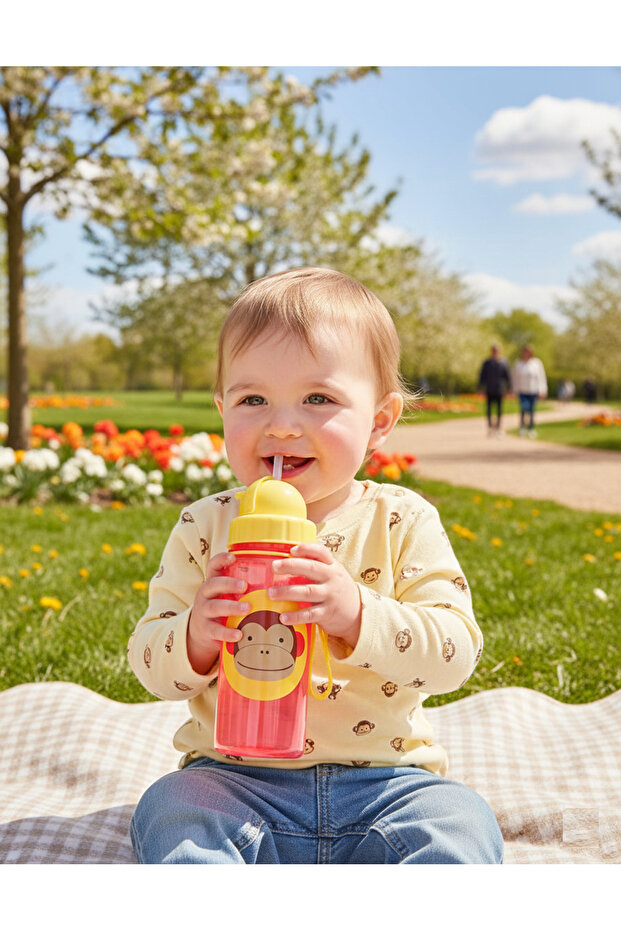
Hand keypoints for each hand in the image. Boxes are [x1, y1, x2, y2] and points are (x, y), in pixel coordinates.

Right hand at [186, 552, 248, 674]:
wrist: (201, 631)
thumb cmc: (222, 607)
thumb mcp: (227, 594)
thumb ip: (243, 587)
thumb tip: (277, 579)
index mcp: (213, 582)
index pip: (213, 566)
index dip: (220, 560)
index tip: (233, 557)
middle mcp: (205, 594)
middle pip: (212, 584)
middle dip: (228, 584)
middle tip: (244, 585)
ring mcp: (203, 612)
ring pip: (214, 606)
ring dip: (231, 607)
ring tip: (247, 608)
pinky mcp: (206, 629)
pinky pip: (215, 630)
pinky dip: (227, 632)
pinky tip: (239, 634)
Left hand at [269, 543, 361, 648]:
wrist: (358, 613)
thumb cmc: (338, 590)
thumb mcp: (333, 574)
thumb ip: (316, 566)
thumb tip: (288, 559)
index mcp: (332, 567)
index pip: (321, 552)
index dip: (307, 549)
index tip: (292, 550)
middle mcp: (332, 579)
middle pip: (311, 569)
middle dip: (291, 566)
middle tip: (274, 567)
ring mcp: (330, 596)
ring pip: (307, 592)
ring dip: (287, 592)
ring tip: (271, 593)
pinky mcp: (327, 613)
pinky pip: (309, 614)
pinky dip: (295, 616)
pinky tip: (283, 617)